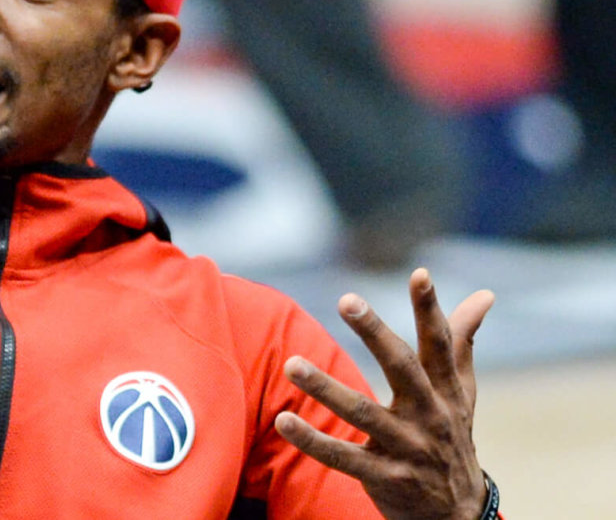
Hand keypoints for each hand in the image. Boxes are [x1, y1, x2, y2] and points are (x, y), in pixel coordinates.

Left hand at [275, 268, 494, 519]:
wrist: (459, 516)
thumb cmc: (452, 437)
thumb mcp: (462, 393)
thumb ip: (462, 341)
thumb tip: (485, 294)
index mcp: (445, 391)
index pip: (439, 343)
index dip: (431, 309)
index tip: (420, 273)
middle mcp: (429, 415)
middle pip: (401, 368)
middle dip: (374, 333)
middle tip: (347, 299)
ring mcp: (406, 447)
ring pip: (362, 413)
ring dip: (325, 388)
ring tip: (291, 364)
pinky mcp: (384, 476)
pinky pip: (343, 457)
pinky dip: (312, 440)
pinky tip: (283, 420)